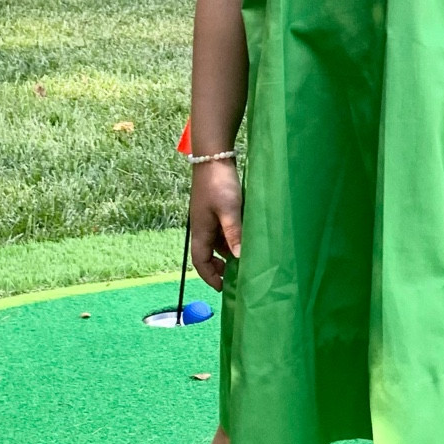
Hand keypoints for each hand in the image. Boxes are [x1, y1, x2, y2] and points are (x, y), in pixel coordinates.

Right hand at [189, 160, 241, 290]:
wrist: (213, 156)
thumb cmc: (219, 183)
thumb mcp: (229, 210)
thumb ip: (234, 233)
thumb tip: (239, 258)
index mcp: (201, 231)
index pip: (200, 262)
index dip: (209, 276)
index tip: (222, 288)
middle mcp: (202, 226)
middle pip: (207, 254)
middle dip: (218, 267)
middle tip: (235, 276)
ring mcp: (208, 217)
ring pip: (216, 242)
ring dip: (226, 252)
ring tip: (243, 259)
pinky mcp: (215, 207)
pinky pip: (221, 230)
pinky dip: (229, 238)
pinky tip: (243, 237)